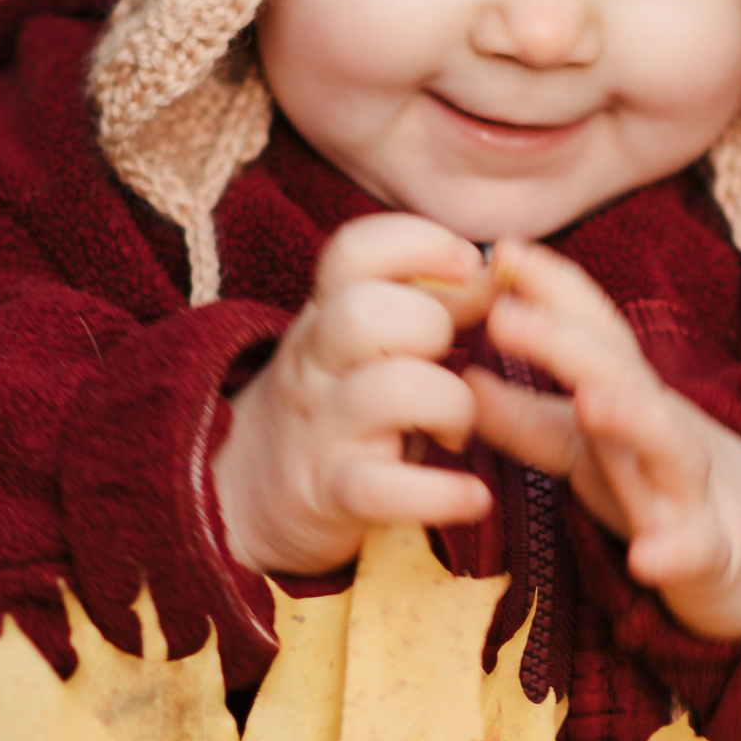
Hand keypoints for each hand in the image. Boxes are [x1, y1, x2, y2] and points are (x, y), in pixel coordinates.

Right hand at [211, 216, 495, 577]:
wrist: (248, 492)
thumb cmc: (332, 404)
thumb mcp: (359, 342)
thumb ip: (424, 304)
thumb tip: (493, 276)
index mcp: (324, 315)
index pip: (353, 251)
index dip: (420, 244)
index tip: (469, 266)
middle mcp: (315, 363)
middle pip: (364, 312)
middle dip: (432, 326)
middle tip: (452, 360)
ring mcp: (321, 428)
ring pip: (393, 390)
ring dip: (452, 406)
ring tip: (456, 430)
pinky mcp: (331, 493)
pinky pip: (389, 489)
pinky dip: (444, 494)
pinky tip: (472, 497)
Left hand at [463, 238, 740, 644]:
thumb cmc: (652, 488)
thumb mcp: (584, 451)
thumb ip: (524, 420)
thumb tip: (463, 379)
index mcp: (627, 398)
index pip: (592, 331)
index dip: (552, 288)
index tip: (500, 249)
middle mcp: (658, 430)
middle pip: (620, 374)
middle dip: (567, 341)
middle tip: (504, 314)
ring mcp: (686, 490)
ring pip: (668, 446)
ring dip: (632, 419)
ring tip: (590, 403)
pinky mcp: (706, 553)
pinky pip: (694, 551)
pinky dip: (673, 551)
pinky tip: (647, 558)